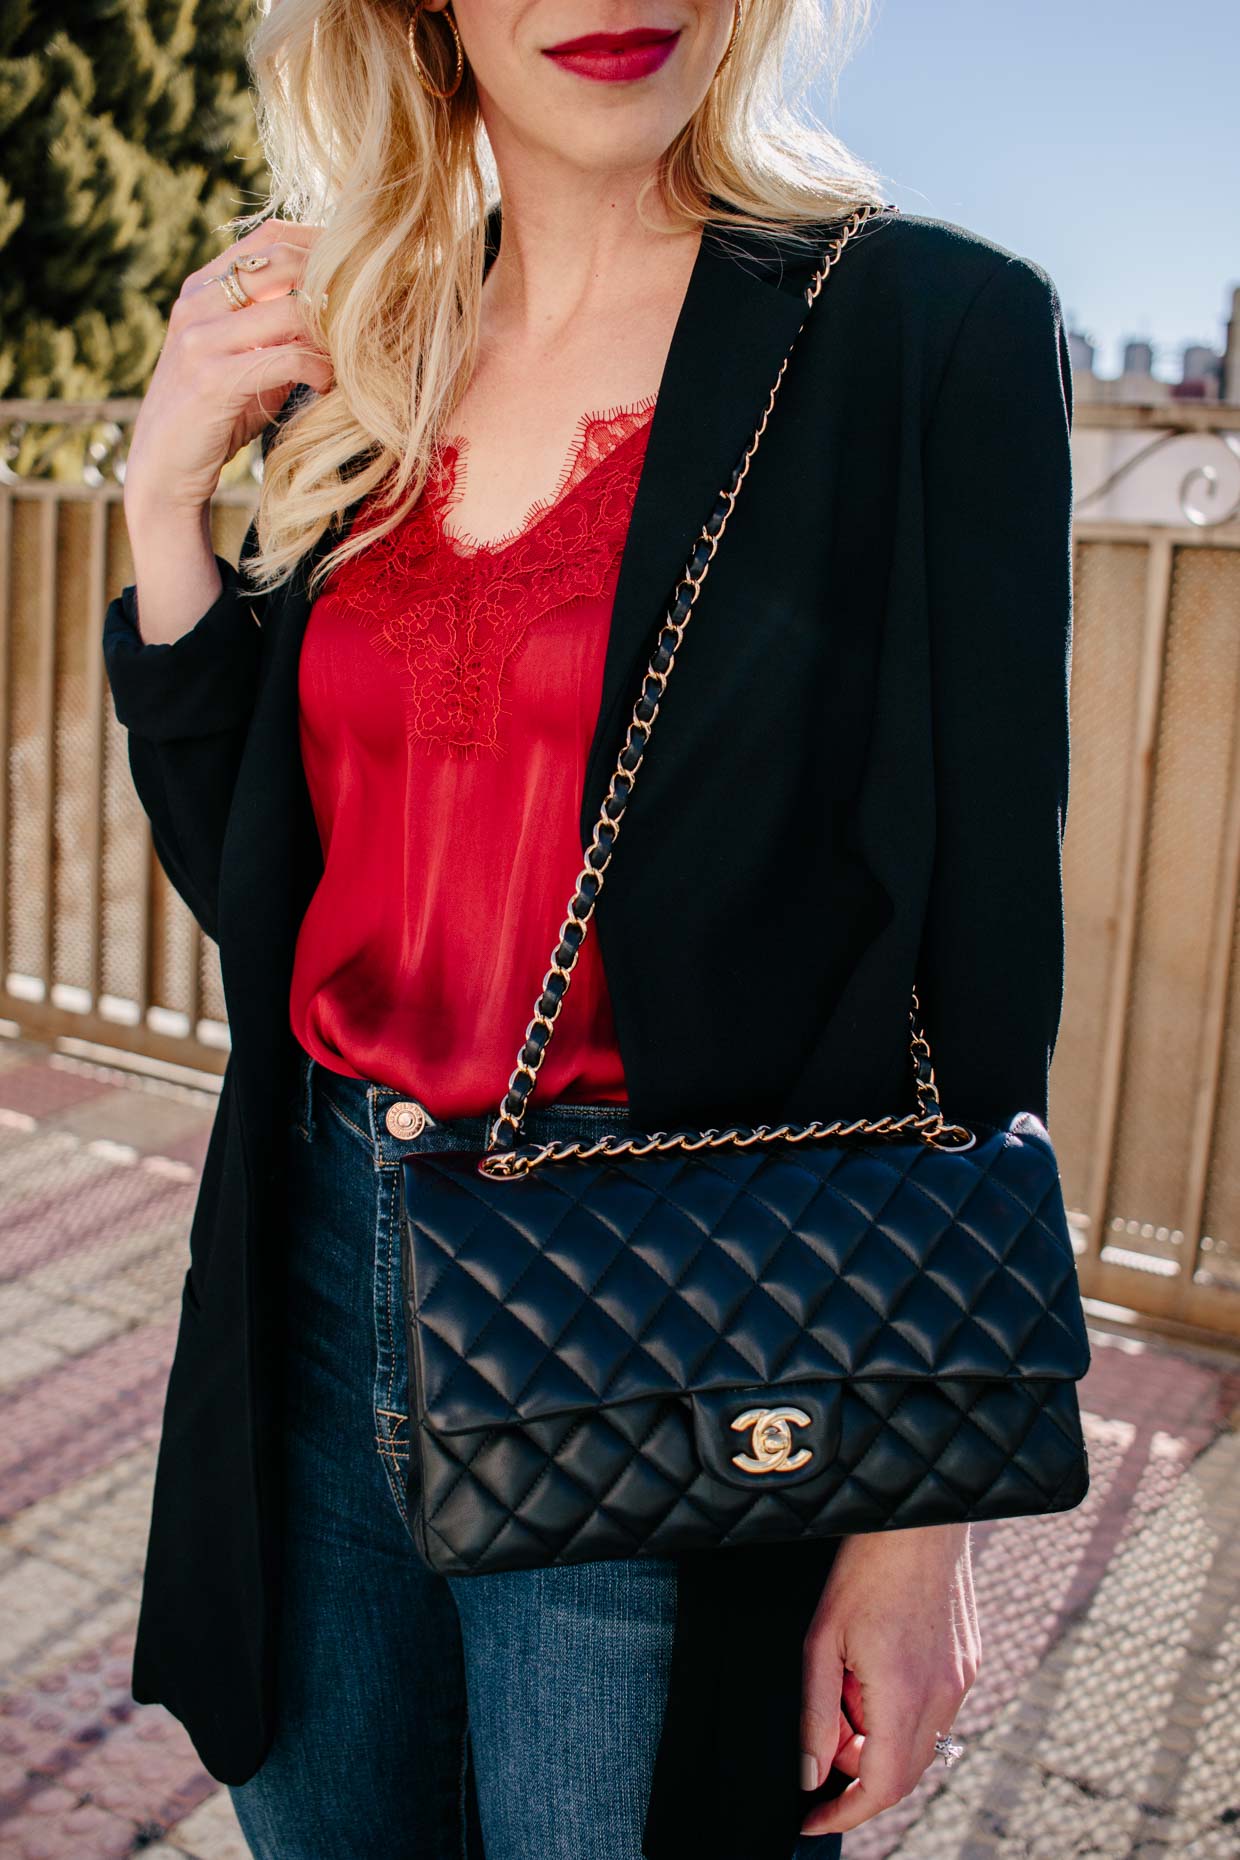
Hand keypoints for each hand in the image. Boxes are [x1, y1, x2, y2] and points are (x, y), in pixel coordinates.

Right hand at [123, 219, 334, 523]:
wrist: (164, 471)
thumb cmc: (215, 417)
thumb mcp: (247, 361)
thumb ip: (279, 331)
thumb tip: (340, 311)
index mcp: (202, 288)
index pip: (269, 237)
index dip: (320, 244)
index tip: (362, 272)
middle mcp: (197, 303)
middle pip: (283, 261)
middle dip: (334, 286)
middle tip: (368, 316)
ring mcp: (200, 339)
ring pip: (290, 309)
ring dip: (332, 332)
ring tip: (352, 356)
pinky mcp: (212, 379)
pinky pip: (286, 358)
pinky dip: (319, 370)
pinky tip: (329, 386)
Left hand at [799, 1523, 979, 1836]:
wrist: (919, 1518)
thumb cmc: (864, 1569)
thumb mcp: (822, 1640)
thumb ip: (815, 1713)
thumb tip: (809, 1773)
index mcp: (906, 1694)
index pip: (882, 1787)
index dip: (846, 1813)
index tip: (813, 1820)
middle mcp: (944, 1696)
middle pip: (903, 1771)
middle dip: (857, 1768)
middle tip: (825, 1729)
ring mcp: (962, 1680)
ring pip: (919, 1742)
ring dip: (879, 1736)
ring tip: (847, 1684)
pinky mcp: (968, 1662)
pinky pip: (935, 1711)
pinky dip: (901, 1711)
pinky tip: (875, 1667)